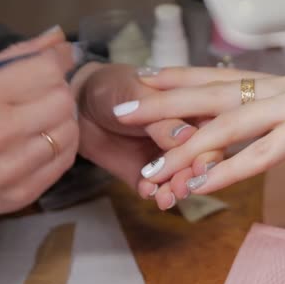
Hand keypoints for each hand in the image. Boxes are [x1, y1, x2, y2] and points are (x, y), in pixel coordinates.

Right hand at [0, 27, 78, 216]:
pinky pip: (66, 159)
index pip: (46, 70)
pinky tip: (40, 140)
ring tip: (38, 118)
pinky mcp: (21, 193)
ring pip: (69, 130)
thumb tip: (60, 39)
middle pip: (62, 100)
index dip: (52, 62)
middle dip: (57, 91)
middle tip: (40, 94)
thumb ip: (17, 57)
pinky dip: (60, 144)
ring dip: (61, 120)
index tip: (50, 62)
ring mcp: (10, 169)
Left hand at [72, 65, 272, 208]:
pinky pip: (154, 188)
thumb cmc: (113, 87)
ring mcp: (165, 158)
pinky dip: (154, 192)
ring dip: (176, 188)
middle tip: (184, 186)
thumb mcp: (135, 94)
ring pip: (178, 178)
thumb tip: (185, 136)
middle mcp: (184, 137)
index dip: (208, 148)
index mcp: (191, 111)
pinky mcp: (145, 174)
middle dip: (192, 175)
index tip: (202, 164)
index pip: (208, 131)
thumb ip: (160, 117)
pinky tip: (150, 193)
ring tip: (168, 197)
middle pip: (197, 159)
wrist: (77, 103)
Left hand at [114, 69, 284, 206]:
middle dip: (166, 103)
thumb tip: (252, 139)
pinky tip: (203, 181)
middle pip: (216, 93)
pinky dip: (231, 167)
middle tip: (125, 109)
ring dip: (189, 147)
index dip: (183, 79)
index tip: (148, 82)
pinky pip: (264, 153)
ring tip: (154, 166)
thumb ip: (283, 131)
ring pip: (232, 123)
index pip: (225, 79)